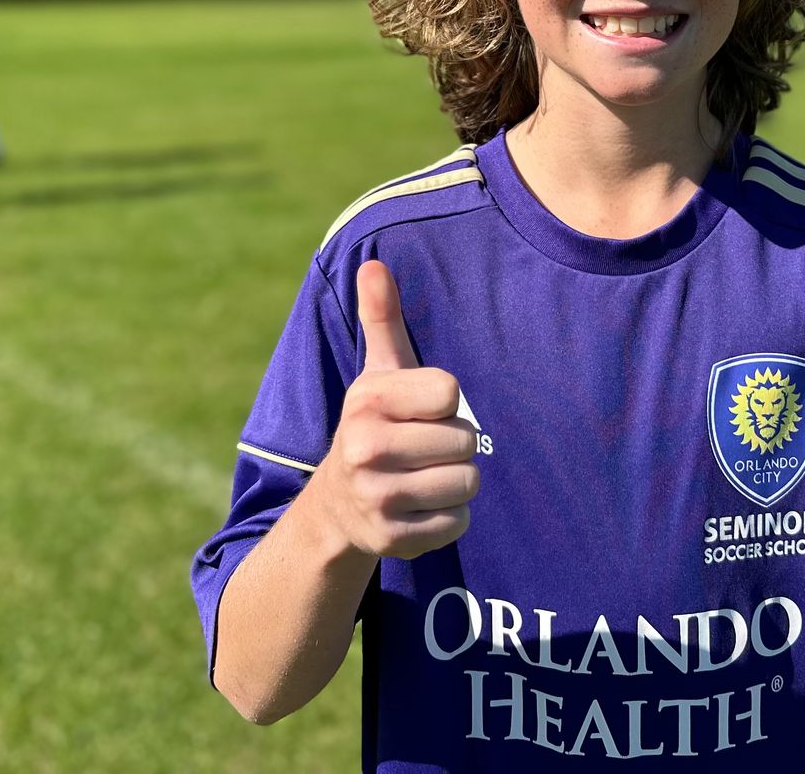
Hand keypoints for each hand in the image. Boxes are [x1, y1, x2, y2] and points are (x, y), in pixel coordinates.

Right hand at [318, 260, 478, 559]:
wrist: (337, 503)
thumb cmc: (375, 423)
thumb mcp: (377, 371)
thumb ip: (381, 318)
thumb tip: (374, 264)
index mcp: (366, 401)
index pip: (450, 392)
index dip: (443, 402)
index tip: (418, 409)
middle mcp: (365, 449)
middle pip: (465, 441)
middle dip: (454, 444)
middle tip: (422, 448)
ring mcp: (376, 499)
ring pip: (467, 483)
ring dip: (456, 481)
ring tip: (423, 476)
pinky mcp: (392, 541)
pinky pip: (459, 523)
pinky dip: (449, 518)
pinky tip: (420, 508)